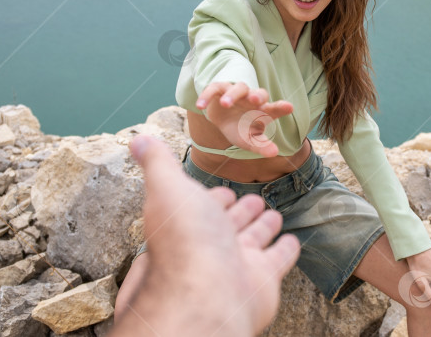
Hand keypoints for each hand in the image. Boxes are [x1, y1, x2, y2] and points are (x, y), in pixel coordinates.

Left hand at [114, 134, 301, 336]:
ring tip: (273, 215)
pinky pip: (278, 259)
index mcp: (188, 225)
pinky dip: (285, 249)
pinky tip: (291, 241)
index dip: (213, 198)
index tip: (225, 190)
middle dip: (241, 210)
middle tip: (254, 199)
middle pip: (229, 224)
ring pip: (254, 240)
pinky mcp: (263, 278)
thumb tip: (139, 140)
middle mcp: (211, 246)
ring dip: (263, 227)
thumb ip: (159, 163)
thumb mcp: (167, 188)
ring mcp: (237, 263)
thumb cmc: (185, 239)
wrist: (209, 291)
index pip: (203, 208)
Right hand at [196, 81, 293, 157]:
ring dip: (231, 95)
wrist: (222, 119)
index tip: (289, 107)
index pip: (274, 108)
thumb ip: (261, 146)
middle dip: (257, 95)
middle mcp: (251, 99)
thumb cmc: (241, 129)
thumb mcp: (249, 139)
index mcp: (262, 111)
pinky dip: (206, 96)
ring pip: (237, 88)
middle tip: (255, 99)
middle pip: (258, 93)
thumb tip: (274, 153)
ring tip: (224, 104)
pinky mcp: (218, 90)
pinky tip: (200, 106)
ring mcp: (235, 92)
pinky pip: (213, 89)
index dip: (281, 107)